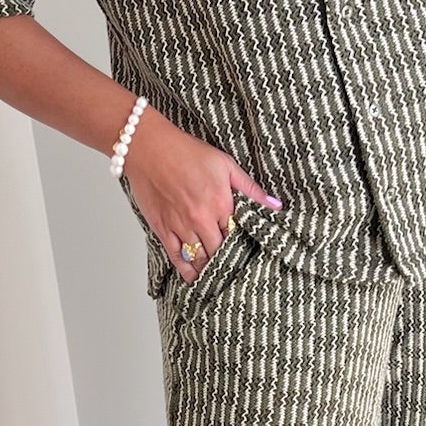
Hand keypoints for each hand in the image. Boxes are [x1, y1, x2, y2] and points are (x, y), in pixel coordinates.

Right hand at [122, 110, 280, 282]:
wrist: (149, 148)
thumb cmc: (186, 152)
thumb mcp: (226, 165)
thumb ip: (251, 189)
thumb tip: (275, 206)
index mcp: (220, 203)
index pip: (238, 235)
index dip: (243, 246)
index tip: (248, 253)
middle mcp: (201, 219)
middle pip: (220, 251)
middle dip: (228, 260)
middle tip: (235, 269)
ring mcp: (180, 226)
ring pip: (200, 258)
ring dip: (209, 268)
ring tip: (218, 276)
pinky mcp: (162, 229)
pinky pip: (177, 257)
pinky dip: (186, 270)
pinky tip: (194, 277)